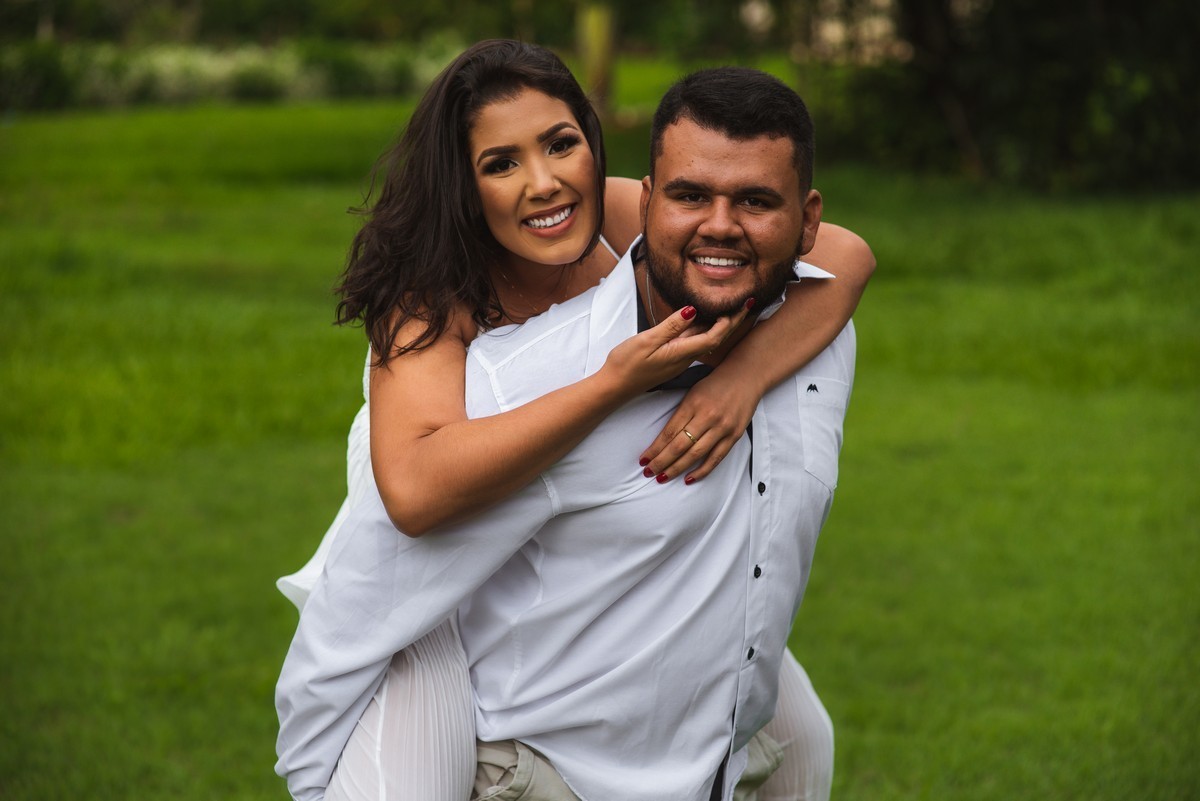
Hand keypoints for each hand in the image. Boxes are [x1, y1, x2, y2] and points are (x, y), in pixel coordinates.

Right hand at [600, 304, 749, 395]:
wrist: (614, 387)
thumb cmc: (627, 365)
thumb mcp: (647, 341)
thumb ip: (671, 326)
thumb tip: (693, 310)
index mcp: (682, 353)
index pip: (714, 337)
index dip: (729, 321)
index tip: (741, 305)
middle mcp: (685, 358)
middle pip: (716, 339)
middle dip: (732, 321)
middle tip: (748, 304)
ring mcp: (679, 360)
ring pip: (706, 340)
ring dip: (720, 325)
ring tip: (732, 308)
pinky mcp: (671, 360)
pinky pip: (694, 343)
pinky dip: (704, 330)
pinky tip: (704, 321)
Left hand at [638, 367, 760, 484]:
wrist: (746, 376)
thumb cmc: (715, 384)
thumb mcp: (692, 392)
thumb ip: (680, 414)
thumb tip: (663, 439)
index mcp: (693, 403)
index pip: (669, 432)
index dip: (655, 449)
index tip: (643, 460)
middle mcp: (707, 416)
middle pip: (680, 446)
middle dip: (661, 462)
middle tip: (649, 472)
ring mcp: (722, 427)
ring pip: (696, 454)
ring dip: (677, 469)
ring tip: (663, 478)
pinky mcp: (734, 435)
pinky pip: (716, 458)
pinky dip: (702, 471)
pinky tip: (689, 478)